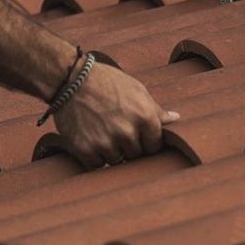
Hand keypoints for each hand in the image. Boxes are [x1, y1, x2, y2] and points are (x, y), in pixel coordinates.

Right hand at [50, 63, 179, 167]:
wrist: (69, 80)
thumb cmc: (106, 82)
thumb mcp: (136, 89)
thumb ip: (155, 109)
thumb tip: (175, 119)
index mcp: (145, 117)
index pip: (155, 146)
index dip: (146, 141)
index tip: (136, 134)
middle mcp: (127, 132)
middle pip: (136, 155)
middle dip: (129, 146)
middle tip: (115, 128)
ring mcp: (106, 142)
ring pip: (116, 161)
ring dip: (111, 151)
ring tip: (101, 129)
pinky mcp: (85, 149)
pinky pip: (97, 164)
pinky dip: (94, 155)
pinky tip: (90, 137)